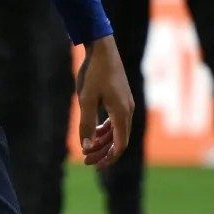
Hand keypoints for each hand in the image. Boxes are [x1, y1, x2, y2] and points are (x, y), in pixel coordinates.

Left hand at [75, 35, 134, 168]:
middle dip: (103, 152)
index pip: (120, 145)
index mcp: (122, 113)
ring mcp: (127, 104)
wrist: (102, 48)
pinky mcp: (122, 98)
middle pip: (119, 140)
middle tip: (86, 161)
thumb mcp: (85, 99)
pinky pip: (117, 121)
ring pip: (118, 131)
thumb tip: (86, 147)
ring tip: (87, 149)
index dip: (109, 158)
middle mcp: (128, 111)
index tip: (94, 166)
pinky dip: (107, 130)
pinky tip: (95, 132)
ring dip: (104, 142)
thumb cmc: (93, 73)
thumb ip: (87, 124)